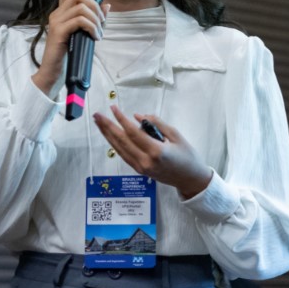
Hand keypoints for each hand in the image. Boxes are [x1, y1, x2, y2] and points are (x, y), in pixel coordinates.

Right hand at [32, 0, 107, 95]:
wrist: (54, 72)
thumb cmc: (68, 55)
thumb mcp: (84, 33)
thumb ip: (94, 19)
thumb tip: (107, 5)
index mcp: (61, 13)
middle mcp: (56, 14)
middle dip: (95, 6)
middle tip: (101, 22)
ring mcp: (56, 22)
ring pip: (81, 8)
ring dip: (96, 19)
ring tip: (99, 33)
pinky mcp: (59, 31)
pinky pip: (80, 21)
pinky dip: (92, 27)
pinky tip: (95, 37)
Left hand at [93, 106, 212, 198]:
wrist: (190, 179)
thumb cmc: (187, 156)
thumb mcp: (176, 135)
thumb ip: (157, 124)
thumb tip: (138, 116)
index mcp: (156, 152)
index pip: (133, 133)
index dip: (121, 119)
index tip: (113, 108)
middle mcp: (145, 161)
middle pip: (121, 141)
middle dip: (107, 127)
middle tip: (97, 115)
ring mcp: (141, 168)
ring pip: (119, 149)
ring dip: (107, 135)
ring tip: (99, 123)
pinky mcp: (139, 170)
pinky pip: (123, 155)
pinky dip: (115, 144)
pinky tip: (109, 136)